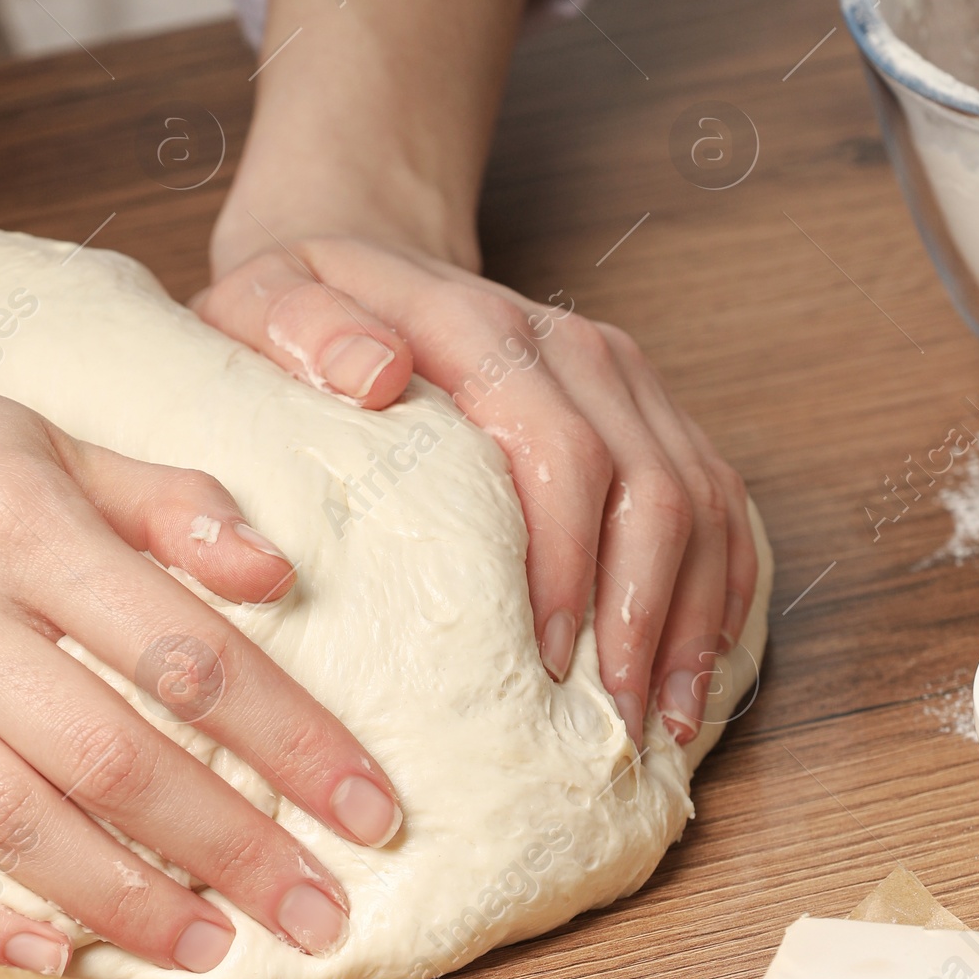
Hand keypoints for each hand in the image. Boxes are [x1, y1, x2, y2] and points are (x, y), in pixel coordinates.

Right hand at [0, 236, 398, 973]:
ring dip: (120, 902)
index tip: (372, 808)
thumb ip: (168, 502)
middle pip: (105, 753)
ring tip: (214, 955)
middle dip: (229, 847)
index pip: (182, 646)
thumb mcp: (49, 439)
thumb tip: (280, 568)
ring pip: (2, 820)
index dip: (290, 736)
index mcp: (18, 519)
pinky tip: (51, 964)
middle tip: (321, 914)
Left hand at [195, 237, 756, 749]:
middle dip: (645, 614)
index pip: (559, 450)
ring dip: (693, 614)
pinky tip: (700, 660)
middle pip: (650, 485)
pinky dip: (720, 581)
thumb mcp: (258, 303)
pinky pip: (716, 494)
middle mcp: (571, 345)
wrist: (356, 256)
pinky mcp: (644, 404)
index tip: (551, 663)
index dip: (569, 562)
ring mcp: (619, 373)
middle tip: (621, 722)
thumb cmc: (295, 310)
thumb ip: (303, 332)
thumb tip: (375, 375)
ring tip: (669, 721)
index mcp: (482, 327)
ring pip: (700, 496)